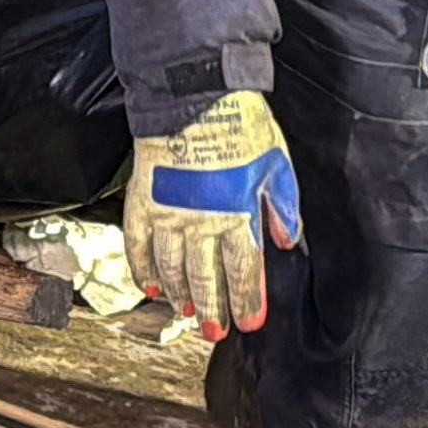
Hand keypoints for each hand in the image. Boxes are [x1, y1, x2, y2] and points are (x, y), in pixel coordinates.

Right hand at [122, 90, 301, 340]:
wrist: (193, 95)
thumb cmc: (240, 124)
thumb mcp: (277, 162)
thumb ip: (283, 205)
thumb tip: (288, 241)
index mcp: (237, 215)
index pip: (244, 271)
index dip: (247, 301)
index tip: (250, 322)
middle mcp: (201, 223)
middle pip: (206, 279)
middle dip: (213, 311)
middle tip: (216, 332)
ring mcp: (167, 215)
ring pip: (172, 270)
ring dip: (181, 296)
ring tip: (187, 314)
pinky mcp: (142, 202)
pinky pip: (138, 247)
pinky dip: (143, 271)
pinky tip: (151, 287)